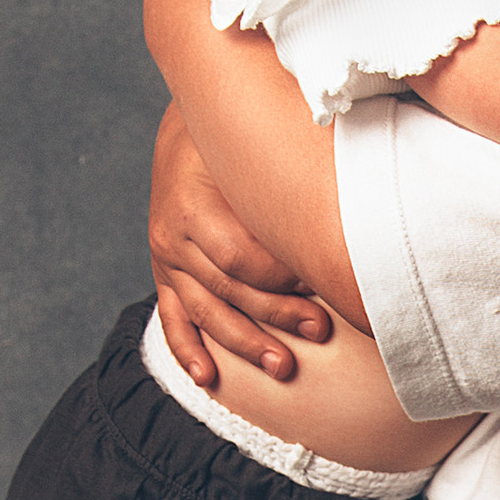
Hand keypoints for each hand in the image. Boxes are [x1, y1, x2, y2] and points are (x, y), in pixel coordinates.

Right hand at [148, 103, 332, 387]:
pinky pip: (173, 318)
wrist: (191, 122)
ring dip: (245, 343)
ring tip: (282, 366)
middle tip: (320, 330)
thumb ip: (282, 182)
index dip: (282, 278)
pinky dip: (188, 350)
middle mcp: (172, 237)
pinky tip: (208, 377)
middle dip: (277, 314)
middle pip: (229, 289)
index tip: (322, 284)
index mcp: (191, 206)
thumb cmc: (234, 136)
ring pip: (206, 311)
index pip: (239, 259)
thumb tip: (335, 211)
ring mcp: (166, 259)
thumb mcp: (250, 151)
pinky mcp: (164, 273)